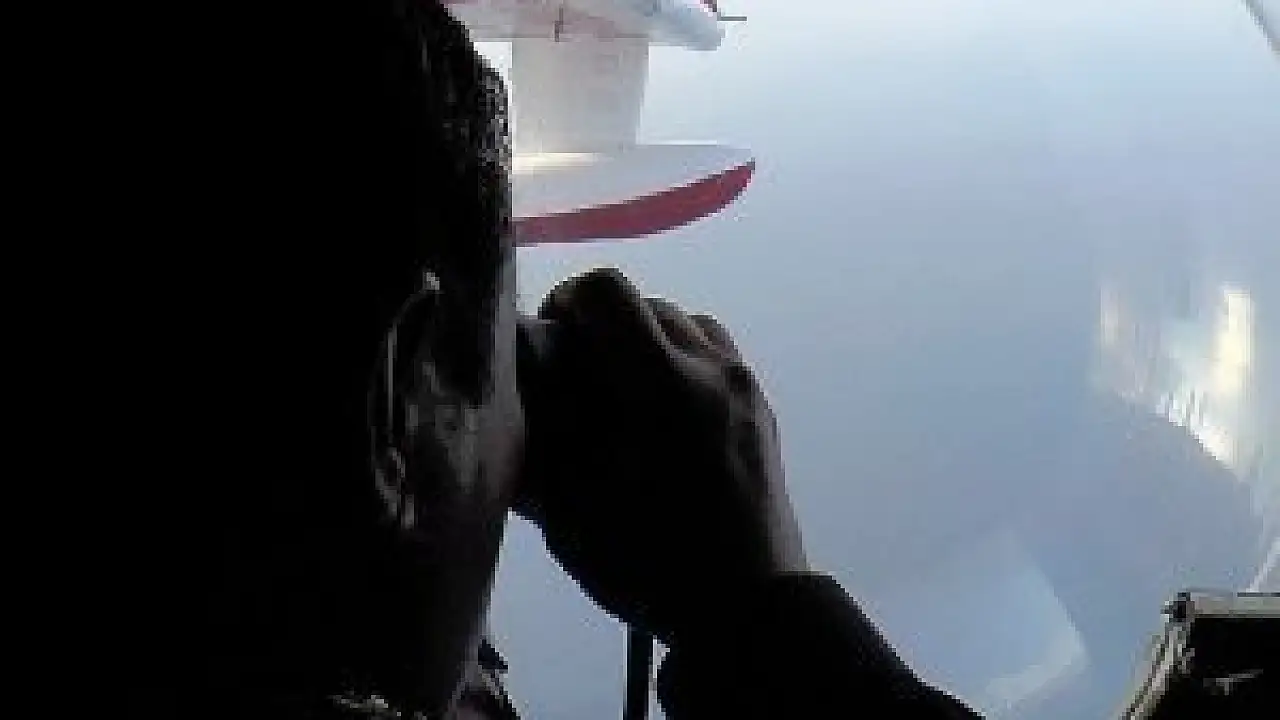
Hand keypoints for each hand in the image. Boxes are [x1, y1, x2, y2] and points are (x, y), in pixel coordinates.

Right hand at [516, 268, 806, 642]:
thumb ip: (539, 443)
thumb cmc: (652, 566)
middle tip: (579, 376)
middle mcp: (711, 369)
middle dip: (604, 326)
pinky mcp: (762, 410)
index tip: (552, 341)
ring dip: (647, 339)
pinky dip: (683, 361)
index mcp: (662, 386)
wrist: (751, 612)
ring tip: (625, 392)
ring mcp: (745, 387)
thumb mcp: (572, 513)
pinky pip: (717, 355)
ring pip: (687, 323)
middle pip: (646, 303)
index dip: (567, 301)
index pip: (608, 292)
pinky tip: (664, 413)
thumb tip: (516, 396)